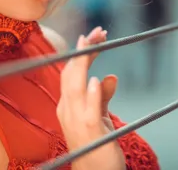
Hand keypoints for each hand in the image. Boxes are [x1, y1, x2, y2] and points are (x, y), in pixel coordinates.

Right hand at [57, 27, 124, 169]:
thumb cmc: (95, 145)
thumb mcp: (99, 117)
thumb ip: (103, 97)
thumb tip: (110, 77)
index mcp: (67, 104)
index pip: (71, 71)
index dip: (81, 52)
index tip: (95, 37)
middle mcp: (68, 109)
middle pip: (71, 73)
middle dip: (82, 50)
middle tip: (97, 33)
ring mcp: (76, 120)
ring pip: (75, 87)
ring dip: (84, 63)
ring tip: (92, 45)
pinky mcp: (90, 130)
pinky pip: (88, 110)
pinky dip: (92, 94)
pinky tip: (97, 80)